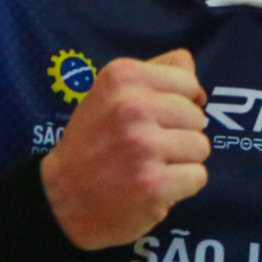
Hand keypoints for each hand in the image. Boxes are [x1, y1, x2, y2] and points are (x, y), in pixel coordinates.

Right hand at [41, 50, 209, 249]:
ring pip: (201, 146)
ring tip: (150, 166)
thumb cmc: (93, 143)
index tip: (159, 118)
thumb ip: (153, 71)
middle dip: (180, 134)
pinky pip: (198, 176)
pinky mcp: (154, 184)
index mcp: (122, 77)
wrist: (61, 199)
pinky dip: (182, 186)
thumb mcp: (111, 94)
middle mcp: (132, 107)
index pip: (187, 82)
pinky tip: (154, 187)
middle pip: (197, 116)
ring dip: (182, 161)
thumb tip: (189, 63)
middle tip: (147, 148)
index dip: (181, 102)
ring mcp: (144, 146)